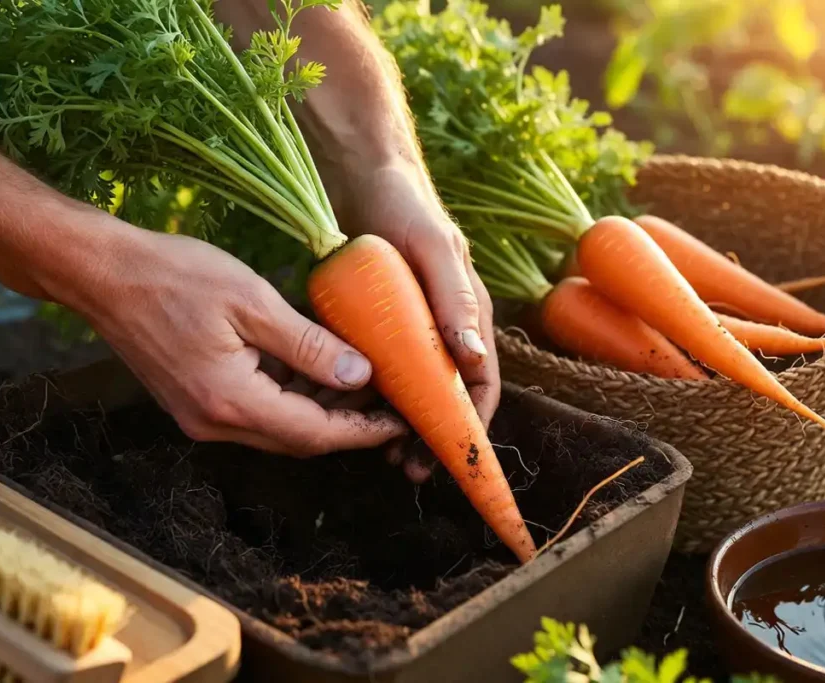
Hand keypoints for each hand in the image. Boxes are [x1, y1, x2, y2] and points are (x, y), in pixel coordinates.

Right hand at [80, 223, 407, 456]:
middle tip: (389, 395)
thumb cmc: (174, 277)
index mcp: (231, 402)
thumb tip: (360, 376)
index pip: (315, 433)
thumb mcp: (252, 302)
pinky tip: (313, 365)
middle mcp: (216, 423)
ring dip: (319, 409)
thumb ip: (309, 346)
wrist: (101, 274)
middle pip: (299, 438)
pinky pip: (255, 410)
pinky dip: (289, 395)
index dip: (364, 430)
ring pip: (278, 427)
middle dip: (347, 422)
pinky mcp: (194, 402)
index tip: (402, 419)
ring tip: (361, 377)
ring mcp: (201, 416)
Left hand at [329, 160, 500, 482]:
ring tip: (374, 448)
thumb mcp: (433, 250)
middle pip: (446, 394)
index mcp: (468, 314)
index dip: (470, 423)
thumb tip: (474, 359)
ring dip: (396, 420)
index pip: (481, 382)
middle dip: (430, 432)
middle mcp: (444, 326)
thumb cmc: (405, 207)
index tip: (449, 457)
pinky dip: (366, 392)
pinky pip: (377, 366)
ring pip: (410, 387)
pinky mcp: (379, 321)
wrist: (360, 175)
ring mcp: (410, 325)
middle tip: (405, 465)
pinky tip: (342, 409)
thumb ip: (454, 300)